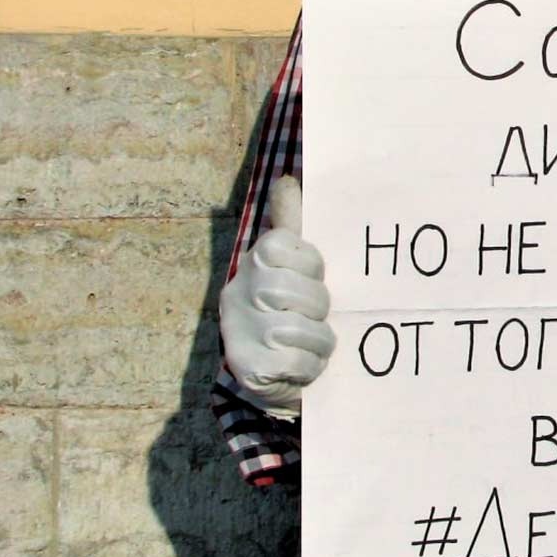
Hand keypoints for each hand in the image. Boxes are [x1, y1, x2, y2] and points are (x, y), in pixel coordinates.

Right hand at [220, 175, 335, 417]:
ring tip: (312, 343)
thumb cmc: (291, 310)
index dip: (311, 265)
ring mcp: (239, 331)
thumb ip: (292, 224)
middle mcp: (237, 292)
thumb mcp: (293, 265)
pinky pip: (297, 362)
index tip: (313, 278)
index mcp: (253, 262)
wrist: (275, 376)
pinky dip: (310, 366)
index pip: (286, 245)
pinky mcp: (249, 368)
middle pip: (295, 290)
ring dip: (318, 341)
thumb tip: (287, 180)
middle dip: (319, 306)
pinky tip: (302, 364)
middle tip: (317, 316)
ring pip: (297, 329)